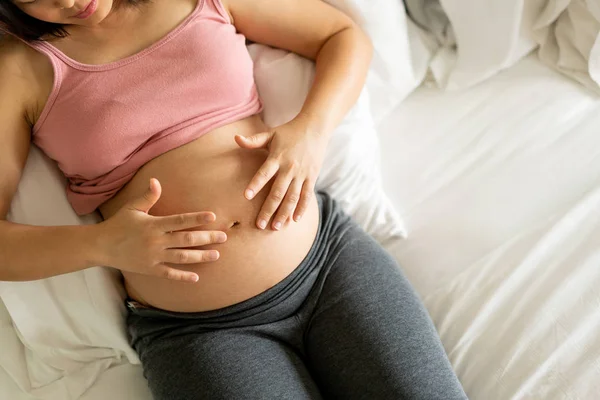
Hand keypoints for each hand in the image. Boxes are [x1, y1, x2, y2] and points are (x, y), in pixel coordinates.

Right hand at [97, 178, 226, 282]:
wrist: (100, 246)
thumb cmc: (118, 224)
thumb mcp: (132, 208)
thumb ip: (148, 197)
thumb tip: (156, 181)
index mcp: (154, 225)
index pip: (180, 220)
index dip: (197, 218)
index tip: (212, 216)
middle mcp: (156, 241)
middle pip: (186, 239)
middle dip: (207, 238)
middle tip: (224, 237)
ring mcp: (153, 257)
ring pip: (182, 257)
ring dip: (201, 256)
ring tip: (216, 255)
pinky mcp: (150, 269)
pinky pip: (169, 274)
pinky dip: (183, 276)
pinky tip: (196, 277)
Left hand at [235, 117, 327, 229]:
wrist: (315, 127)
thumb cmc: (289, 132)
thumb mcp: (270, 134)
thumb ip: (253, 140)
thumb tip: (235, 139)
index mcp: (277, 157)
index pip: (264, 173)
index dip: (256, 184)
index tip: (246, 196)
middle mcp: (289, 167)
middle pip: (277, 192)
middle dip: (268, 209)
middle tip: (259, 225)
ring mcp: (302, 174)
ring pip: (292, 197)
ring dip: (284, 213)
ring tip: (275, 227)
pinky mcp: (312, 177)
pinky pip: (306, 196)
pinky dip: (301, 208)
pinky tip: (295, 220)